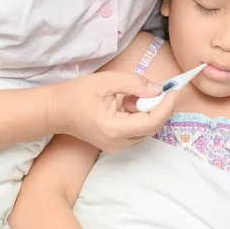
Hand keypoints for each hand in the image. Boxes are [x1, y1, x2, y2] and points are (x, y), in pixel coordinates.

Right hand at [49, 71, 177, 152]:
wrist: (55, 111)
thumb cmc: (77, 94)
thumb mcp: (108, 81)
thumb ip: (135, 84)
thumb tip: (158, 89)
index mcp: (115, 129)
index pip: (152, 122)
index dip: (166, 106)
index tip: (174, 91)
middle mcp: (118, 143)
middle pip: (152, 128)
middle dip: (160, 107)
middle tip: (160, 90)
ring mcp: (116, 147)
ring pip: (147, 131)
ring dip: (149, 112)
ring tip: (133, 96)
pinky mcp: (115, 144)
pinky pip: (138, 132)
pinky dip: (140, 117)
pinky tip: (128, 104)